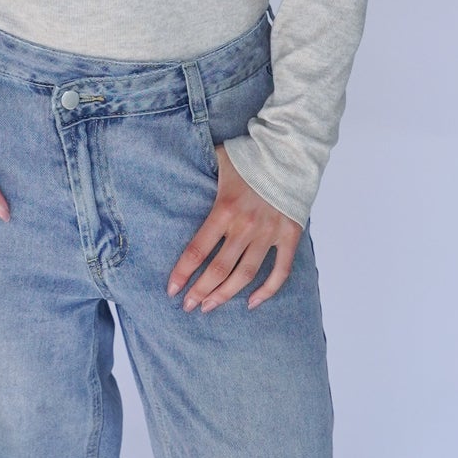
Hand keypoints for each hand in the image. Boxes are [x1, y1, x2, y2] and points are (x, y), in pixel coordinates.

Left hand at [166, 143, 301, 311]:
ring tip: (209, 307)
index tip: (172, 289)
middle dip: (200, 291)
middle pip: (219, 269)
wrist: (290, 149)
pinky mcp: (290, 235)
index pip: (198, 250)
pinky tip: (252, 303)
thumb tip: (168, 167)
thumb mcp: (216, 159)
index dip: (183, 273)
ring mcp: (269, 233)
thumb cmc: (250, 155)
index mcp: (224, 209)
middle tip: (188, 306)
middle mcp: (246, 226)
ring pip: (245, 274)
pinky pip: (280, 271)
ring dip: (226, 294)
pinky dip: (267, 290)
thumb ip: (196, 171)